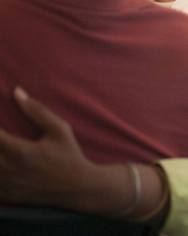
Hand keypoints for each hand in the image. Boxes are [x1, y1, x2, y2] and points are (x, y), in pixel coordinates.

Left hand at [0, 87, 93, 208]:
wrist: (77, 187)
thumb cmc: (69, 154)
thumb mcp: (59, 128)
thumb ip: (36, 110)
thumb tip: (17, 92)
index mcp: (21, 151)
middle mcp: (11, 170)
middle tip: (2, 135)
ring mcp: (8, 186)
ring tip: (3, 147)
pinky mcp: (9, 196)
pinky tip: (3, 162)